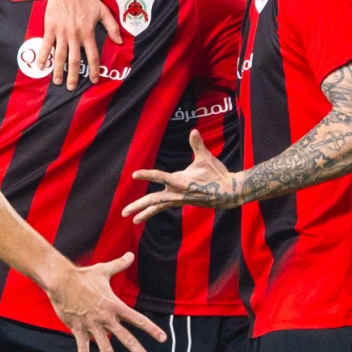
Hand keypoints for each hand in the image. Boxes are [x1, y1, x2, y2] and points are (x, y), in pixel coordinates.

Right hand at [38, 0, 122, 89]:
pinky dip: (43, 56)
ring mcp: (61, 33)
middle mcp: (74, 35)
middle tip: (72, 88)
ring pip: (60, 55)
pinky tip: (41, 66)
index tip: (94, 80)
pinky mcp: (50, 28)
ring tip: (58, 82)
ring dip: (58, 70)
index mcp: (88, 32)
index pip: (93, 56)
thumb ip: (112, 26)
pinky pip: (46, 45)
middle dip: (73, 75)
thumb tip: (119, 42)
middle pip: (74, 60)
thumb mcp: (102, 11)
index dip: (94, 70)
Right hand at [47, 252, 166, 351]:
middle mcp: (106, 318)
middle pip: (126, 339)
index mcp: (115, 305)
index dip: (151, 329)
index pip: (137, 319)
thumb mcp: (103, 270)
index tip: (162, 339)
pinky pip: (82, 348)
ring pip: (106, 349)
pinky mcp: (78, 329)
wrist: (61, 281)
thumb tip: (130, 254)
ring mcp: (92, 326)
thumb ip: (119, 264)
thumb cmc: (83, 276)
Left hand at [122, 130, 238, 223]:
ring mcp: (178, 199)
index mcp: (180, 181)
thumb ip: (197, 145)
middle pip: (153, 200)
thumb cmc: (216, 174)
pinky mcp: (180, 202)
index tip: (134, 174)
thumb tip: (194, 131)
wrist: (227, 193)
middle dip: (138, 206)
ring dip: (145, 213)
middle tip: (124, 212)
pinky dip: (154, 211)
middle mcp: (176, 193)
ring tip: (133, 220)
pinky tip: (147, 214)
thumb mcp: (206, 158)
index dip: (147, 174)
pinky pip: (164, 207)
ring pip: (157, 207)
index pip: (160, 177)